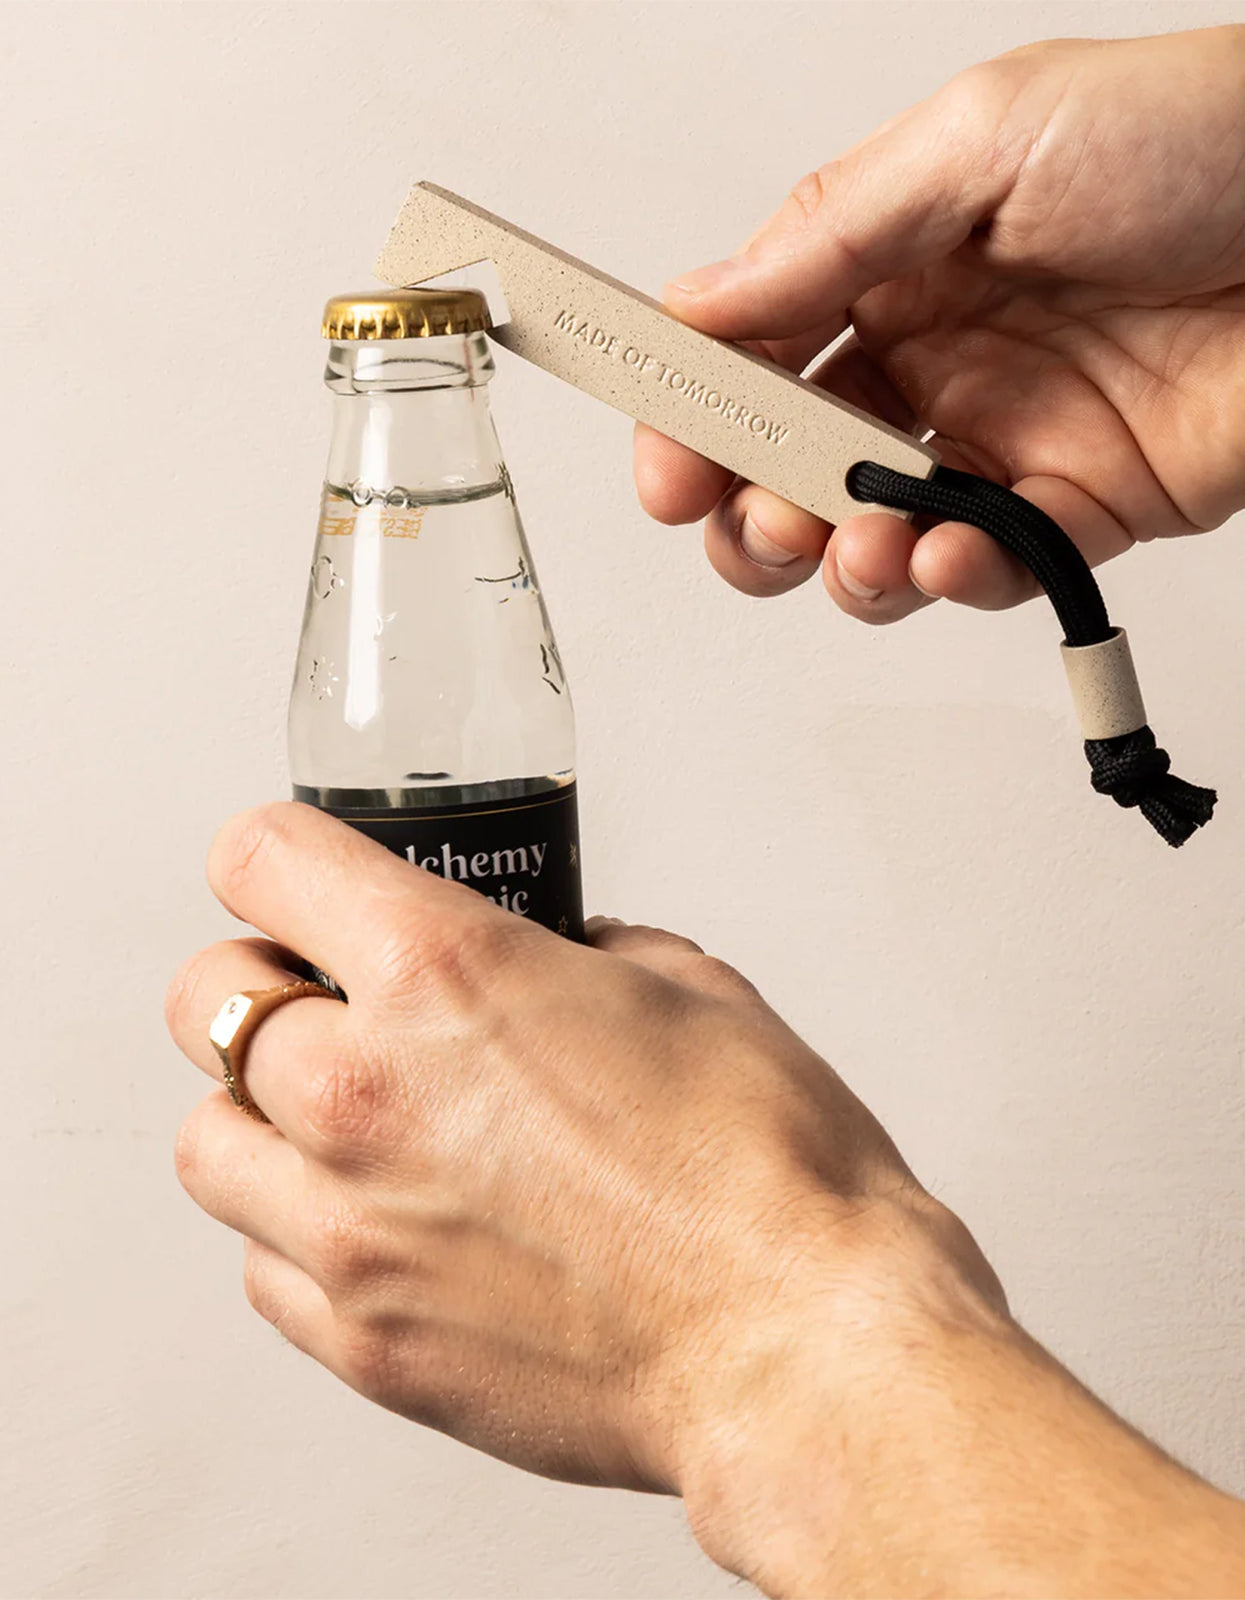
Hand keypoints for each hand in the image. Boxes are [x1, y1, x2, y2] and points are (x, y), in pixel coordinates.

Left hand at [166, 803, 998, 1494]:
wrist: (803, 1349)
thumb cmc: (770, 1171)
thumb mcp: (692, 988)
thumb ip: (584, 955)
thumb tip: (556, 961)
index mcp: (444, 974)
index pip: (263, 859)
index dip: (275, 854)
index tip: (294, 876)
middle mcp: (365, 1094)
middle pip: (202, 999)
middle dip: (260, 980)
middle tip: (324, 997)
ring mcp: (350, 1230)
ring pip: (206, 1143)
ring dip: (259, 1114)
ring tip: (343, 1123)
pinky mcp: (364, 1345)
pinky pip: (263, 1266)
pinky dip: (300, 1233)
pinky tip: (385, 1223)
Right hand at [635, 27, 1244, 623]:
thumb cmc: (1200, 137)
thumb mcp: (985, 139)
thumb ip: (835, 230)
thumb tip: (705, 300)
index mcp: (895, 268)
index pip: (757, 357)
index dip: (696, 416)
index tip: (664, 462)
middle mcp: (938, 362)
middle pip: (794, 468)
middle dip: (751, 514)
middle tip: (751, 520)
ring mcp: (1004, 438)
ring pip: (875, 538)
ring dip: (840, 564)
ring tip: (857, 548)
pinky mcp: (1079, 504)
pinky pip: (990, 569)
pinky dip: (954, 580)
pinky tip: (948, 555)